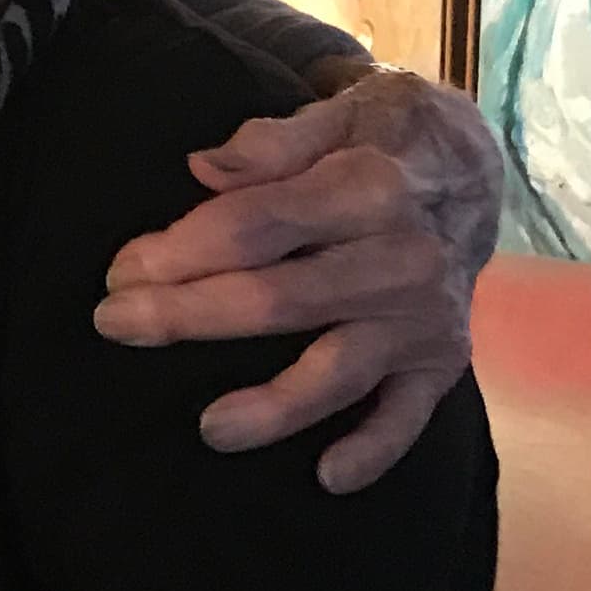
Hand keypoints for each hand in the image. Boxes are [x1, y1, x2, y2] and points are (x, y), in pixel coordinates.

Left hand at [96, 70, 498, 493]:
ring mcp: (423, 317)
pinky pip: (409, 416)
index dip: (183, 249)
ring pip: (339, 369)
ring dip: (275, 405)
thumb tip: (203, 167)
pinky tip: (328, 477)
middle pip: (280, 298)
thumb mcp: (338, 113)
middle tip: (115, 325)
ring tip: (210, 429)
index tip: (121, 270)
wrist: (475, 170)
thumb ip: (272, 141)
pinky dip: (374, 450)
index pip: (259, 224)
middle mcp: (400, 257)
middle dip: (190, 316)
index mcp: (366, 188)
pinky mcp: (443, 360)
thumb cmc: (381, 140)